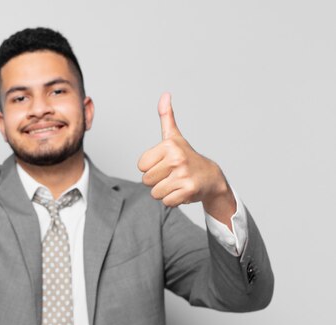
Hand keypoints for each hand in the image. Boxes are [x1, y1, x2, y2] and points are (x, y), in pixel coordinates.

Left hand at [137, 93, 235, 225]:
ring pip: (155, 193)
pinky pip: (166, 202)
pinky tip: (182, 191)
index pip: (141, 166)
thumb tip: (165, 94)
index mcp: (169, 145)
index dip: (150, 167)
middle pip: (146, 180)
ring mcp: (183, 175)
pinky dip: (173, 200)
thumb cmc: (187, 156)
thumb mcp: (174, 136)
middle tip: (171, 174)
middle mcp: (176, 159)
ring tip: (176, 182)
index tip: (164, 163)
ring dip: (164, 191)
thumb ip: (166, 117)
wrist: (211, 177)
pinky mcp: (188, 191)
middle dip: (157, 181)